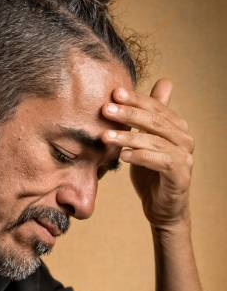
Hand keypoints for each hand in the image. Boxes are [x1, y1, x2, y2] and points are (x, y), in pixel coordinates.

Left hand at [101, 79, 193, 229]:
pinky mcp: (180, 174)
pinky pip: (159, 161)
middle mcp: (184, 138)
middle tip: (107, 109)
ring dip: (128, 137)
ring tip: (106, 136)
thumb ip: (148, 117)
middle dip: (129, 114)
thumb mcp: (146, 142)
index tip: (114, 93)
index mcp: (177, 127)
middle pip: (155, 121)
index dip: (136, 99)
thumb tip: (161, 82)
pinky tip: (122, 156)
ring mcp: (184, 156)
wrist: (162, 208)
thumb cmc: (152, 173)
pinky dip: (140, 156)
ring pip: (154, 141)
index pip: (155, 107)